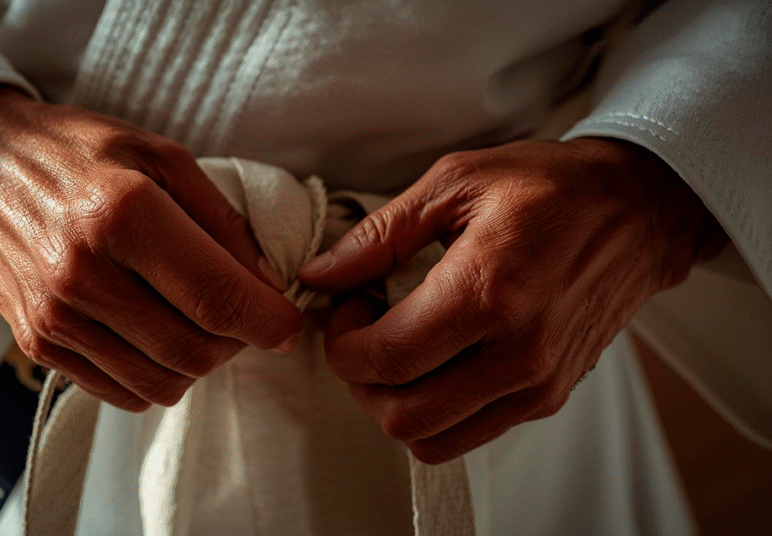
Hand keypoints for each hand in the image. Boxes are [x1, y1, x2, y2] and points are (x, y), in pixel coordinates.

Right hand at [0, 85, 301, 410]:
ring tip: (198, 320)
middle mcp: (82, 274)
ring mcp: (54, 317)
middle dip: (238, 342)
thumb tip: (265, 284)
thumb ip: (222, 221)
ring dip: (199, 362)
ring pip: (163, 383)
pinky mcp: (37, 344)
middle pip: (194, 350)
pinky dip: (157, 375)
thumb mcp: (161, 155)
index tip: (288, 322)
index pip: (216, 297)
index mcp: (121, 215)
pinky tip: (156, 333)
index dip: (269, 320)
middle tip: (243, 314)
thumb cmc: (77, 153)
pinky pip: (122, 392)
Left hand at [299, 138, 725, 462]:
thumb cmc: (550, 187)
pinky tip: (435, 357)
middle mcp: (518, 352)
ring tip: (398, 344)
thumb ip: (379, 235)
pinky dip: (434, 409)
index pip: (387, 359)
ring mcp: (538, 383)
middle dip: (360, 379)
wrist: (640, 210)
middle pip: (402, 416)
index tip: (346, 306)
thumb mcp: (456, 182)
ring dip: (394, 401)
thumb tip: (320, 275)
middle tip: (365, 327)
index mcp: (489, 291)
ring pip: (432, 440)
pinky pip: (468, 434)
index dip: (343, 343)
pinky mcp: (549, 396)